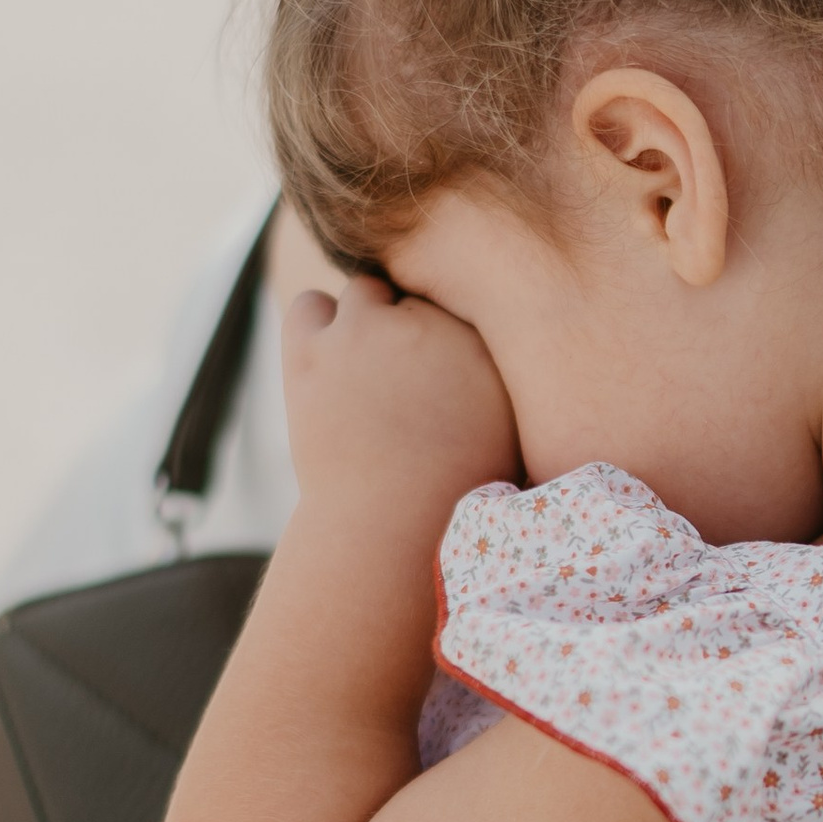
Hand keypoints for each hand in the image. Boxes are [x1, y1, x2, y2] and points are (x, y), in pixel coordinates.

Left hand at [281, 275, 517, 539]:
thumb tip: (493, 364)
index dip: (451, 341)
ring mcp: (364, 333)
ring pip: (364, 291)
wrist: (393, 530)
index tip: (445, 376)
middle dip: (411, 328)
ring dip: (364, 318)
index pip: (464, 304)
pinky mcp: (312, 352)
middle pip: (417, 297)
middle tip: (407, 380)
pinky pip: (310, 305)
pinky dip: (318, 324)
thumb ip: (505, 385)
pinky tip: (327, 358)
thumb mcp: (512, 436)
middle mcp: (427, 325)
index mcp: (483, 342)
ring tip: (366, 368)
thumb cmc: (457, 496)